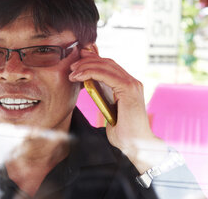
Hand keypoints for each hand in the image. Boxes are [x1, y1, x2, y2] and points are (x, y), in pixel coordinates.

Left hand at [69, 45, 164, 171]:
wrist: (135, 145)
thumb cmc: (123, 133)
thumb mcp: (109, 110)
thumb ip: (104, 97)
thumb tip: (90, 87)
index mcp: (128, 86)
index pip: (109, 66)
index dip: (93, 61)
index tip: (77, 63)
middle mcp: (132, 82)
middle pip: (107, 63)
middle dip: (87, 61)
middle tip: (72, 66)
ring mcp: (132, 84)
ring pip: (106, 66)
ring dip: (86, 66)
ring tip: (72, 72)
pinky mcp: (128, 89)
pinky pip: (106, 75)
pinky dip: (90, 73)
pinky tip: (79, 77)